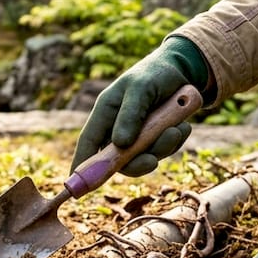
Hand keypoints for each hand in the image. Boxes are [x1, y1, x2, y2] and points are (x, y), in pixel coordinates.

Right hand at [72, 36, 209, 176]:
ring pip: (144, 158)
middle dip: (136, 163)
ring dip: (162, 148)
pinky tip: (181, 125)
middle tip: (153, 161)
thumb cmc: (154, 74)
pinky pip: (163, 152)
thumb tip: (120, 144)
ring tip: (176, 128)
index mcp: (105, 113)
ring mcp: (137, 135)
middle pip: (118, 160)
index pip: (89, 143)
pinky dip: (174, 142)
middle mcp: (118, 128)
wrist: (182, 71)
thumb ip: (130, 115)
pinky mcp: (156, 139)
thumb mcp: (141, 89)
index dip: (82, 165)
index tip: (75, 186)